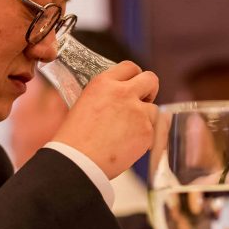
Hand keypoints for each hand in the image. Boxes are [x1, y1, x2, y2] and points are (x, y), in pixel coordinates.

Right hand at [53, 61, 158, 178]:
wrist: (78, 162)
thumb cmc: (74, 138)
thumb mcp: (85, 104)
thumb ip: (106, 96)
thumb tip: (119, 99)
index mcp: (103, 83)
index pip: (129, 67)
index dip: (134, 76)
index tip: (134, 85)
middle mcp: (123, 93)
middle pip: (151, 79)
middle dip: (150, 89)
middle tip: (143, 101)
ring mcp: (138, 112)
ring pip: (154, 109)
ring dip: (146, 118)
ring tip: (128, 133)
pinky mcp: (146, 132)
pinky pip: (153, 131)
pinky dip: (145, 138)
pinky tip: (128, 145)